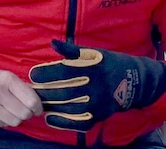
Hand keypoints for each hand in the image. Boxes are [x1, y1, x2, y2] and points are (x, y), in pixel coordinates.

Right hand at [0, 65, 42, 126]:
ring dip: (16, 118)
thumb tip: (38, 101)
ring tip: (11, 111)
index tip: (37, 108)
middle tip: (24, 110)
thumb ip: (21, 87)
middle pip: (24, 114)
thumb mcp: (5, 75)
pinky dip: (3, 120)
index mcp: (7, 79)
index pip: (31, 100)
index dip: (38, 107)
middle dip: (27, 114)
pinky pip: (2, 125)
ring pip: (15, 122)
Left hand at [29, 40, 165, 131]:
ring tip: (36, 102)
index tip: (32, 74)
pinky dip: (62, 121)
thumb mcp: (94, 53)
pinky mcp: (98, 116)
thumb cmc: (110, 64)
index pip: (63, 71)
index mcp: (92, 68)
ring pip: (67, 107)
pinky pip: (77, 122)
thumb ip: (72, 50)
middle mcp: (95, 87)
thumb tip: (52, 43)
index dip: (46, 73)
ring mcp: (97, 104)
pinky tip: (50, 117)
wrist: (134, 82)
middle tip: (31, 89)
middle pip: (63, 91)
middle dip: (44, 90)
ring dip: (50, 105)